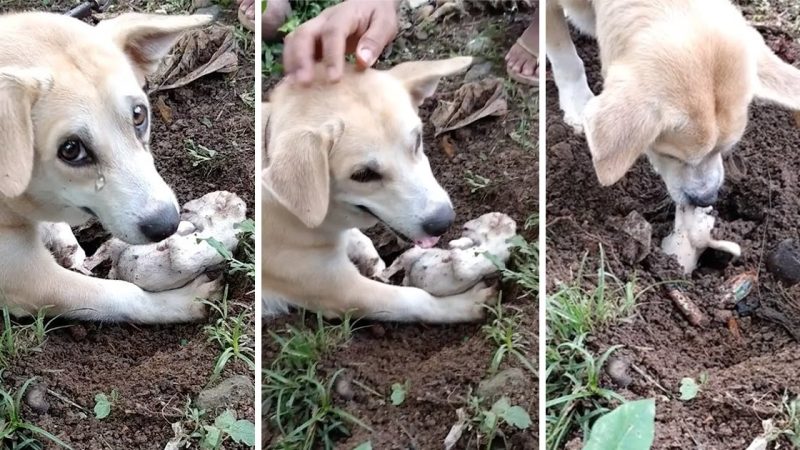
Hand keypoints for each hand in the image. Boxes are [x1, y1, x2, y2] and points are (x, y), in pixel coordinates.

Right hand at [282, 0, 399, 84]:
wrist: (370, 3)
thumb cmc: (378, 15)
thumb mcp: (385, 24)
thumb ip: (374, 41)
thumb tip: (362, 60)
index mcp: (344, 14)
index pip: (333, 32)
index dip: (331, 56)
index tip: (334, 79)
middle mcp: (324, 20)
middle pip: (304, 34)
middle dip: (301, 59)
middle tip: (304, 82)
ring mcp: (315, 28)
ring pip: (294, 40)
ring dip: (292, 62)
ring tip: (294, 85)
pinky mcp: (312, 39)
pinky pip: (295, 48)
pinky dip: (293, 65)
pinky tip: (295, 84)